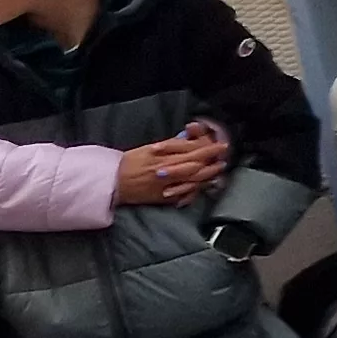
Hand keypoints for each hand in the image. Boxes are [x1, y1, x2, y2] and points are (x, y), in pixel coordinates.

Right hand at [114, 135, 228, 204]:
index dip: (208, 148)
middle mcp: (168, 171)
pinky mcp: (164, 198)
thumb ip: (169, 145)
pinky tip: (203, 186)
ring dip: (208, 174)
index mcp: (163, 157)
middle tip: (224, 156)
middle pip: (196, 165)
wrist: (112, 182)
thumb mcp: (148, 149)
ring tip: (218, 169)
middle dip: (212, 160)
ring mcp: (167, 186)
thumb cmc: (127, 164)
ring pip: (193, 180)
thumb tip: (186, 139)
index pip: (192, 150)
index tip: (220, 145)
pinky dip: (195, 190)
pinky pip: (184, 194)